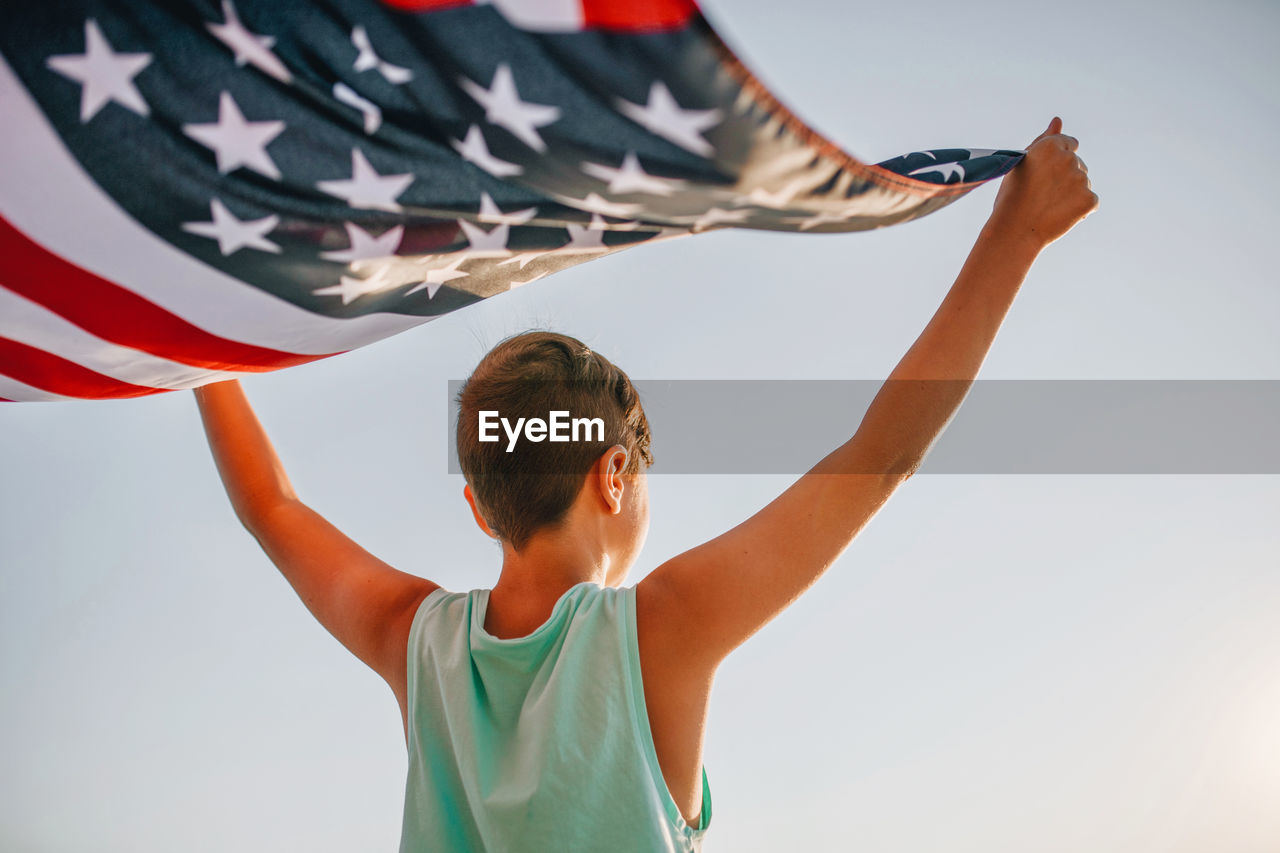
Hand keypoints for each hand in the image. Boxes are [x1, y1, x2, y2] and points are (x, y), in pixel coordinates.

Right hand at [989, 117, 1097, 248]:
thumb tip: (1058, 120)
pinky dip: (1080, 210)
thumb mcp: (1022, 164)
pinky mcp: (1089, 200)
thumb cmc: (1012, 198)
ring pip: (1084, 183)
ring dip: (1072, 194)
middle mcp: (1068, 159)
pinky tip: (1060, 216)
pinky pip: (1091, 202)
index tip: (1046, 176)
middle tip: (1042, 196)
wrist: (1014, 233)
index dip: (1057, 161)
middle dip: (1066, 178)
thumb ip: (1043, 140)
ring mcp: (1081, 179)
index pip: (1069, 143)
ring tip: (1049, 207)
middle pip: (1078, 164)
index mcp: (1049, 146)